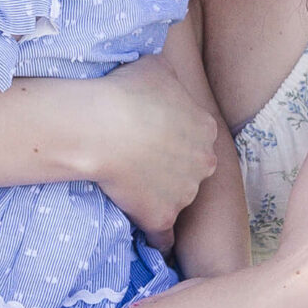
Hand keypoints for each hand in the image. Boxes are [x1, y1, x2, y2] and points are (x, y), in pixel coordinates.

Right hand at [77, 55, 220, 244]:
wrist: (102, 128)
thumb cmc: (126, 92)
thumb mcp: (156, 65)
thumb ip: (169, 71)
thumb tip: (166, 68)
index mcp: (205, 127)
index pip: (196, 137)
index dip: (174, 137)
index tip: (152, 137)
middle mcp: (203, 162)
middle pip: (191, 169)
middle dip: (172, 168)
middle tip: (140, 161)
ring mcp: (184, 193)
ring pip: (177, 199)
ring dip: (159, 198)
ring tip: (130, 189)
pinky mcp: (161, 216)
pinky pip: (164, 237)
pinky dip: (159, 240)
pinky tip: (150, 243)